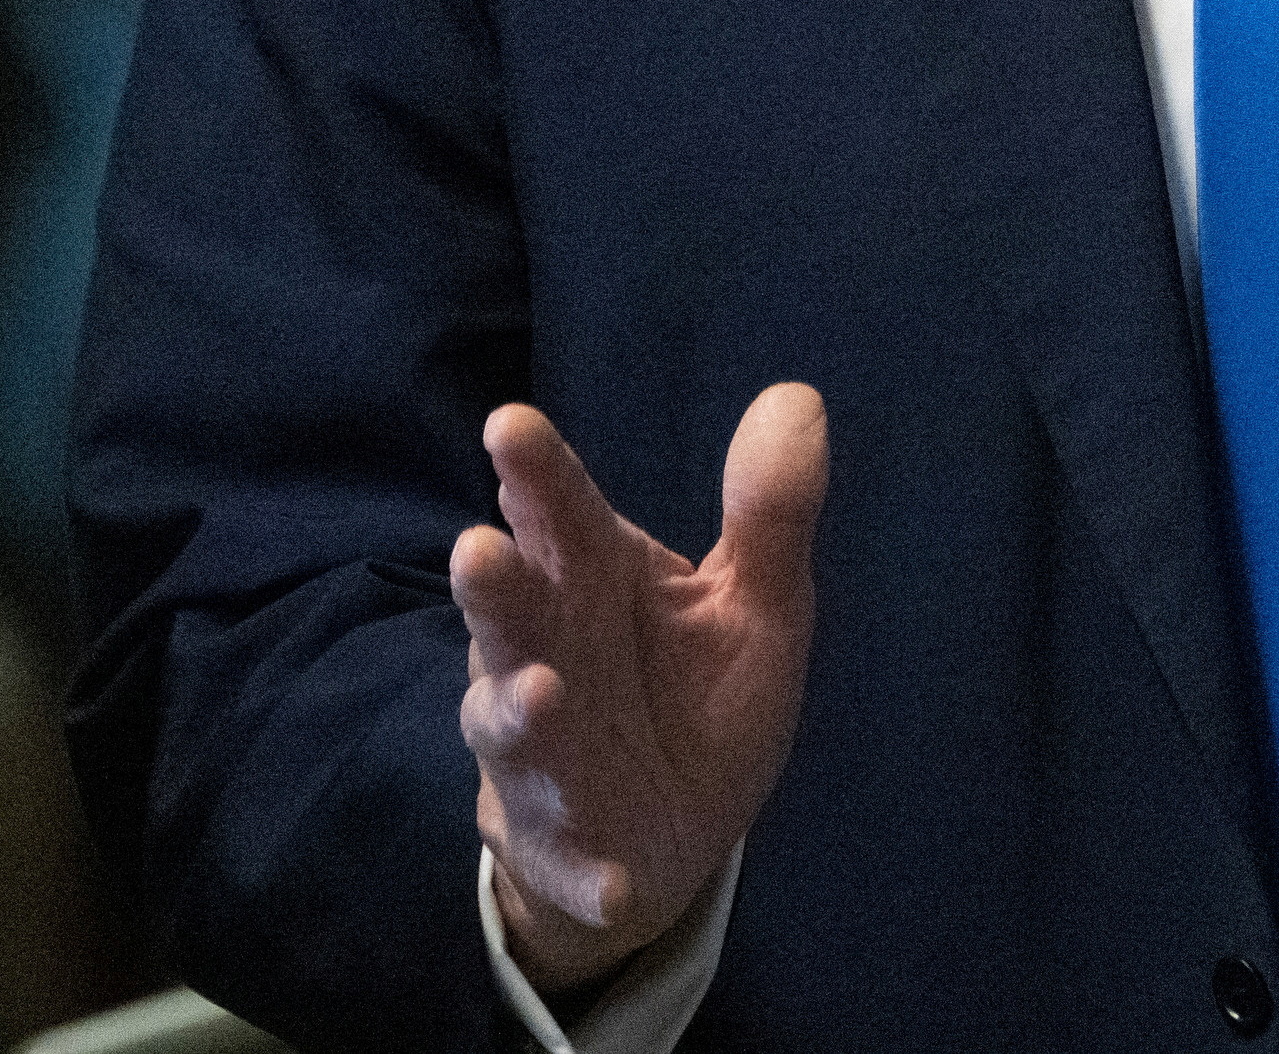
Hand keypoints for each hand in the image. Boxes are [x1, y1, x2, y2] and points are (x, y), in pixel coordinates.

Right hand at [455, 385, 828, 998]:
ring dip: (520, 712)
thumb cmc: (693, 689)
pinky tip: (613, 881)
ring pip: (515, 728)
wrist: (672, 829)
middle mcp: (548, 655)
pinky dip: (587, 868)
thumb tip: (798, 397)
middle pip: (513, 614)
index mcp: (591, 582)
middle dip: (495, 588)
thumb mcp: (754, 600)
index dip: (536, 473)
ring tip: (539, 690)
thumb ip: (768, 511)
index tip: (512, 423)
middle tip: (480, 547)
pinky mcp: (566, 843)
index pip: (560, 516)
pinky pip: (573, 858)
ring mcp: (544, 754)